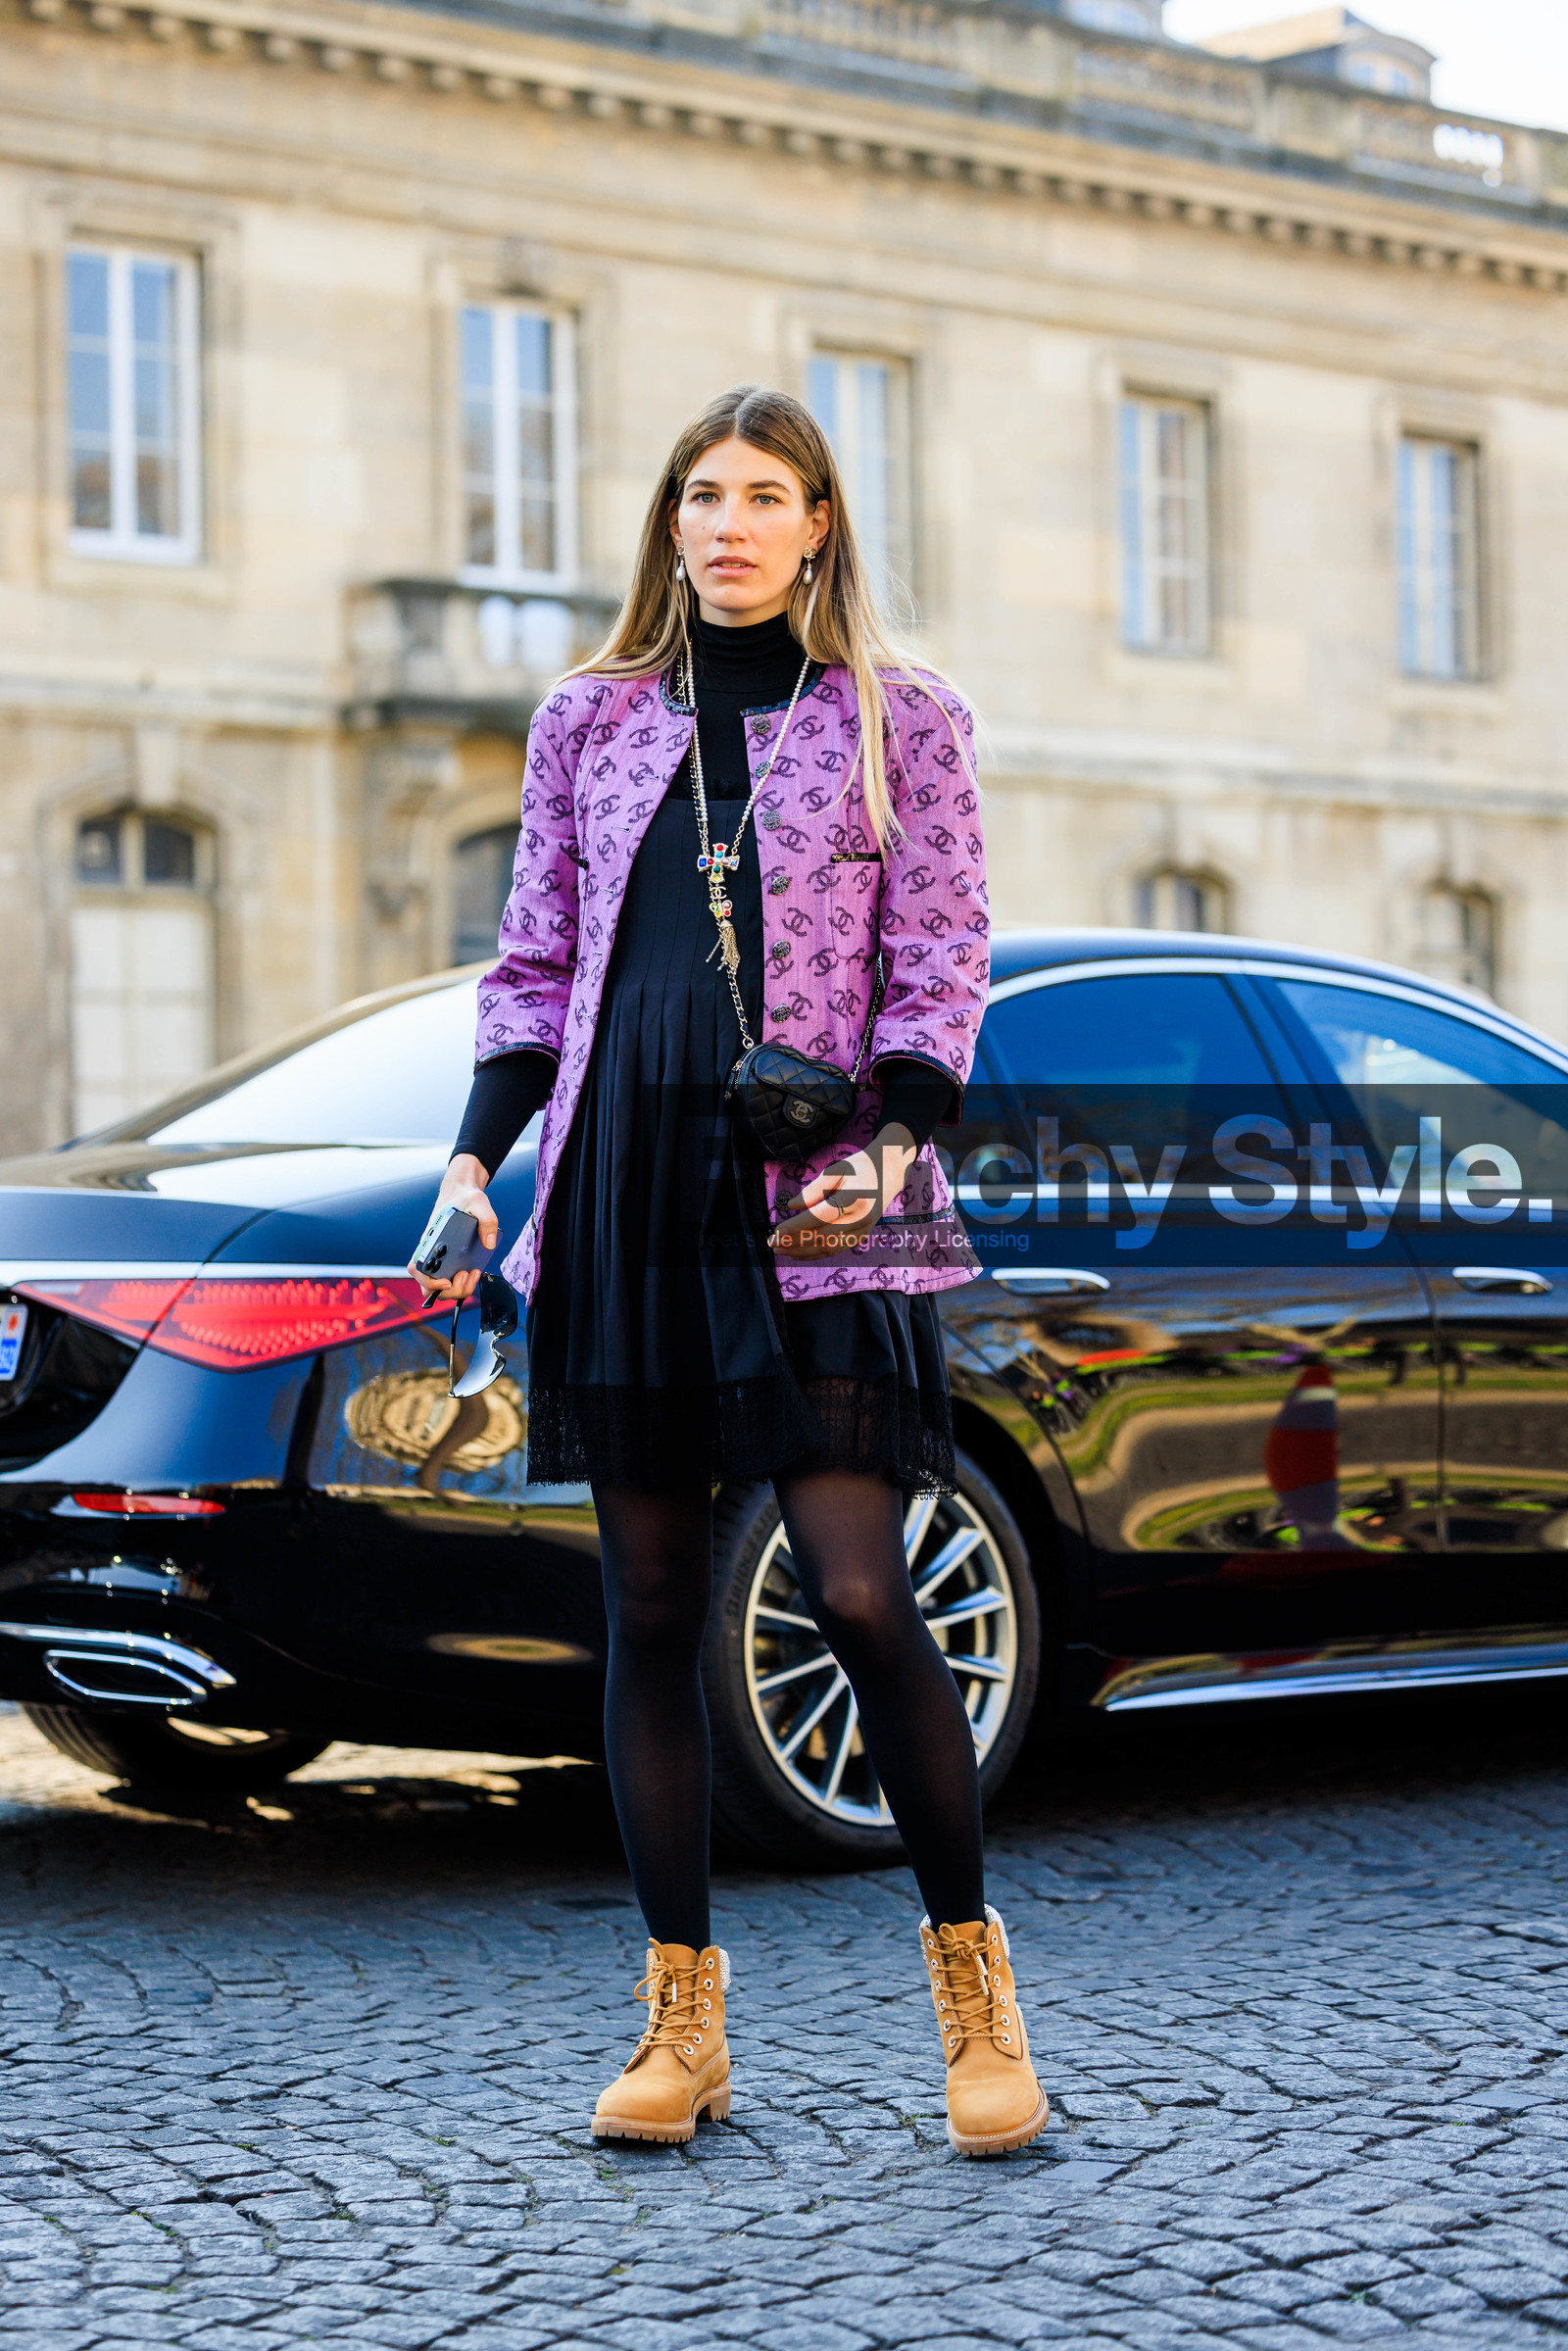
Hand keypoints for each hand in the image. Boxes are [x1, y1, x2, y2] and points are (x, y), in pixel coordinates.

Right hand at [409, 1154, 497, 1300]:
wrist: (463, 1194)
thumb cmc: (465, 1198)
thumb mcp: (479, 1201)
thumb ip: (487, 1219)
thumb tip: (489, 1244)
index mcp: (429, 1239)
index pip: (416, 1268)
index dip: (429, 1281)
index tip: (447, 1280)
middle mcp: (430, 1253)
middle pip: (429, 1287)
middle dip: (451, 1289)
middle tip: (466, 1274)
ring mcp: (440, 1260)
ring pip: (441, 1288)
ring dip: (458, 1288)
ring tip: (473, 1272)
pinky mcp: (450, 1263)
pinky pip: (452, 1282)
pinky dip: (464, 1283)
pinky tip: (476, 1271)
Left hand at [768, 1124, 916, 1255]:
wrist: (888, 1173)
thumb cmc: (859, 1167)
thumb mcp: (836, 1169)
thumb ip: (813, 1189)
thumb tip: (791, 1206)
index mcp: (854, 1198)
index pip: (820, 1217)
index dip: (797, 1227)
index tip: (776, 1231)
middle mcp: (860, 1218)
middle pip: (823, 1236)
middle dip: (795, 1242)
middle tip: (772, 1243)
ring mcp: (862, 1230)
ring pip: (829, 1247)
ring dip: (802, 1252)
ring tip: (780, 1250)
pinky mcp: (861, 1236)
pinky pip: (836, 1249)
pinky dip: (815, 1254)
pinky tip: (797, 1253)